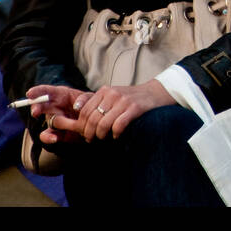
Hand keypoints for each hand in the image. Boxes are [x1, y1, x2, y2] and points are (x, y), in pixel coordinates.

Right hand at [24, 83, 90, 145]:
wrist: (95, 123)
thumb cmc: (90, 106)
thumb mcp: (90, 98)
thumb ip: (84, 100)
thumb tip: (77, 106)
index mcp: (61, 95)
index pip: (47, 91)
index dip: (38, 91)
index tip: (30, 94)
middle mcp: (54, 108)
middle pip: (42, 106)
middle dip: (37, 108)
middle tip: (35, 111)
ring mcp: (55, 121)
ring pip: (49, 121)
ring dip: (52, 122)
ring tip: (56, 124)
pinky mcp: (57, 134)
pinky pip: (48, 136)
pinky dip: (49, 138)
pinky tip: (54, 138)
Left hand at [61, 81, 175, 141]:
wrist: (155, 93)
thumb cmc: (130, 98)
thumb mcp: (112, 94)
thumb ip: (95, 100)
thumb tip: (75, 108)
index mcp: (104, 90)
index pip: (84, 110)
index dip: (81, 125)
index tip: (83, 134)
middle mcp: (112, 94)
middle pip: (92, 119)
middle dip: (89, 133)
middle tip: (90, 140)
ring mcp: (124, 101)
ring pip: (103, 124)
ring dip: (101, 136)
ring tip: (103, 139)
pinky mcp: (135, 108)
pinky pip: (119, 126)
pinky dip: (115, 134)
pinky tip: (116, 136)